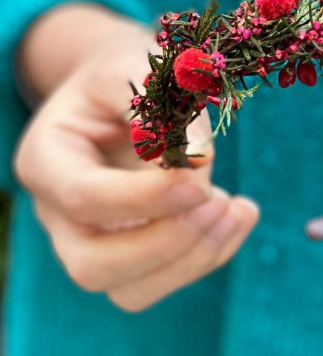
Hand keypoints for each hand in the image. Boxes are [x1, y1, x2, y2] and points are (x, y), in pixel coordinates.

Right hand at [11, 17, 259, 311]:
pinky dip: (212, 253)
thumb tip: (197, 160)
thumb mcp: (138, 64)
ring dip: (194, 259)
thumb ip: (163, 105)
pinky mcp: (133, 255)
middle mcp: (59, 214)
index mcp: (47, 160)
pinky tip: (242, 212)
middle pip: (93, 266)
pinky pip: (167, 279)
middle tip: (220, 199)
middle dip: (165, 243)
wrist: (125, 89)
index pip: (83, 198)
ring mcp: (93, 242)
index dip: (144, 197)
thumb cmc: (127, 73)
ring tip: (238, 207)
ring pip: (131, 291)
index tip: (201, 176)